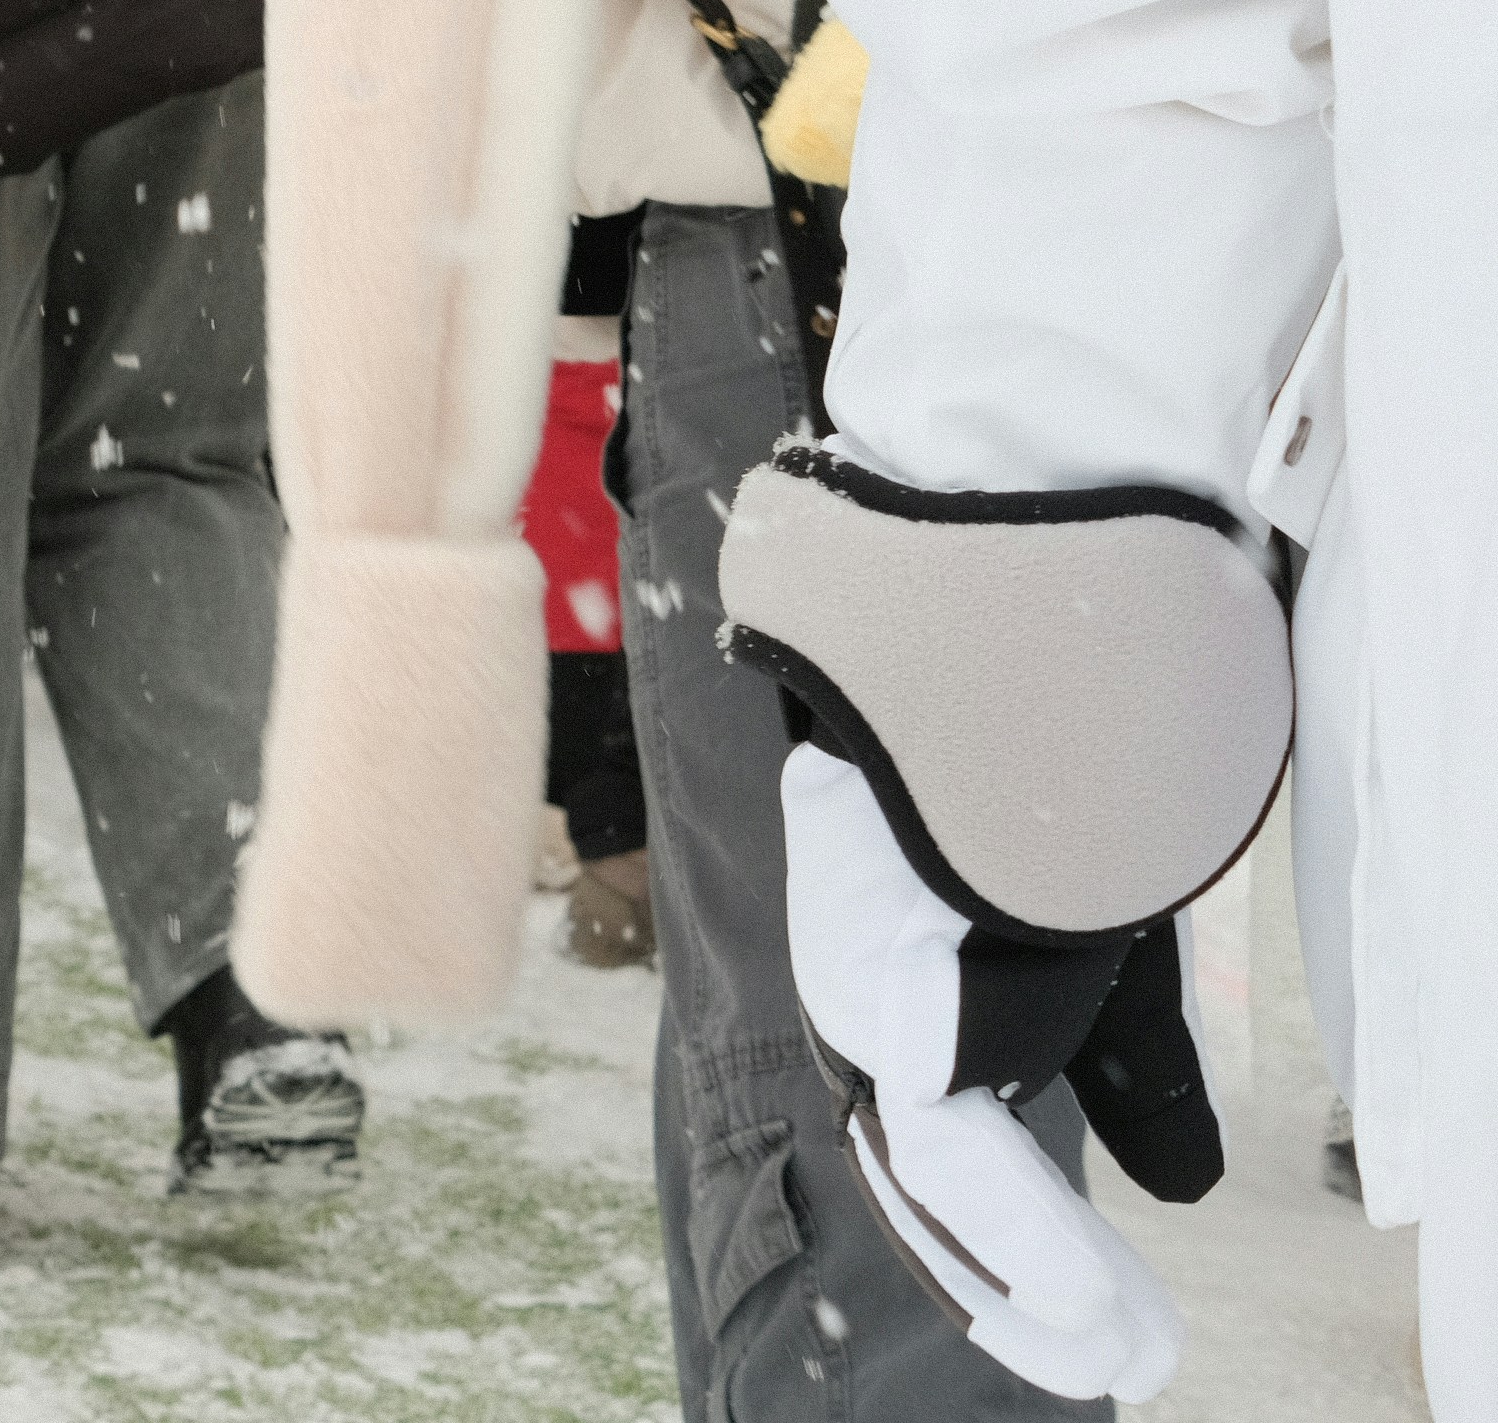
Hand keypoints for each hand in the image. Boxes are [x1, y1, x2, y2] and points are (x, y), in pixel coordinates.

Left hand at [779, 747, 1190, 1402]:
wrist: (998, 687)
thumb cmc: (1044, 796)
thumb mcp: (1100, 952)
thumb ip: (1128, 1067)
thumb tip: (1178, 1188)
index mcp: (907, 985)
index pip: (949, 1146)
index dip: (1019, 1236)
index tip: (1106, 1315)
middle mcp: (867, 1003)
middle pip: (932, 1187)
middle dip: (1019, 1282)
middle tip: (1114, 1355)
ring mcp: (863, 1010)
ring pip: (940, 1192)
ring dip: (1032, 1286)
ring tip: (1120, 1354)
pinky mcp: (891, 1013)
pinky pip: (951, 1159)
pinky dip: (1028, 1243)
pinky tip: (1094, 1317)